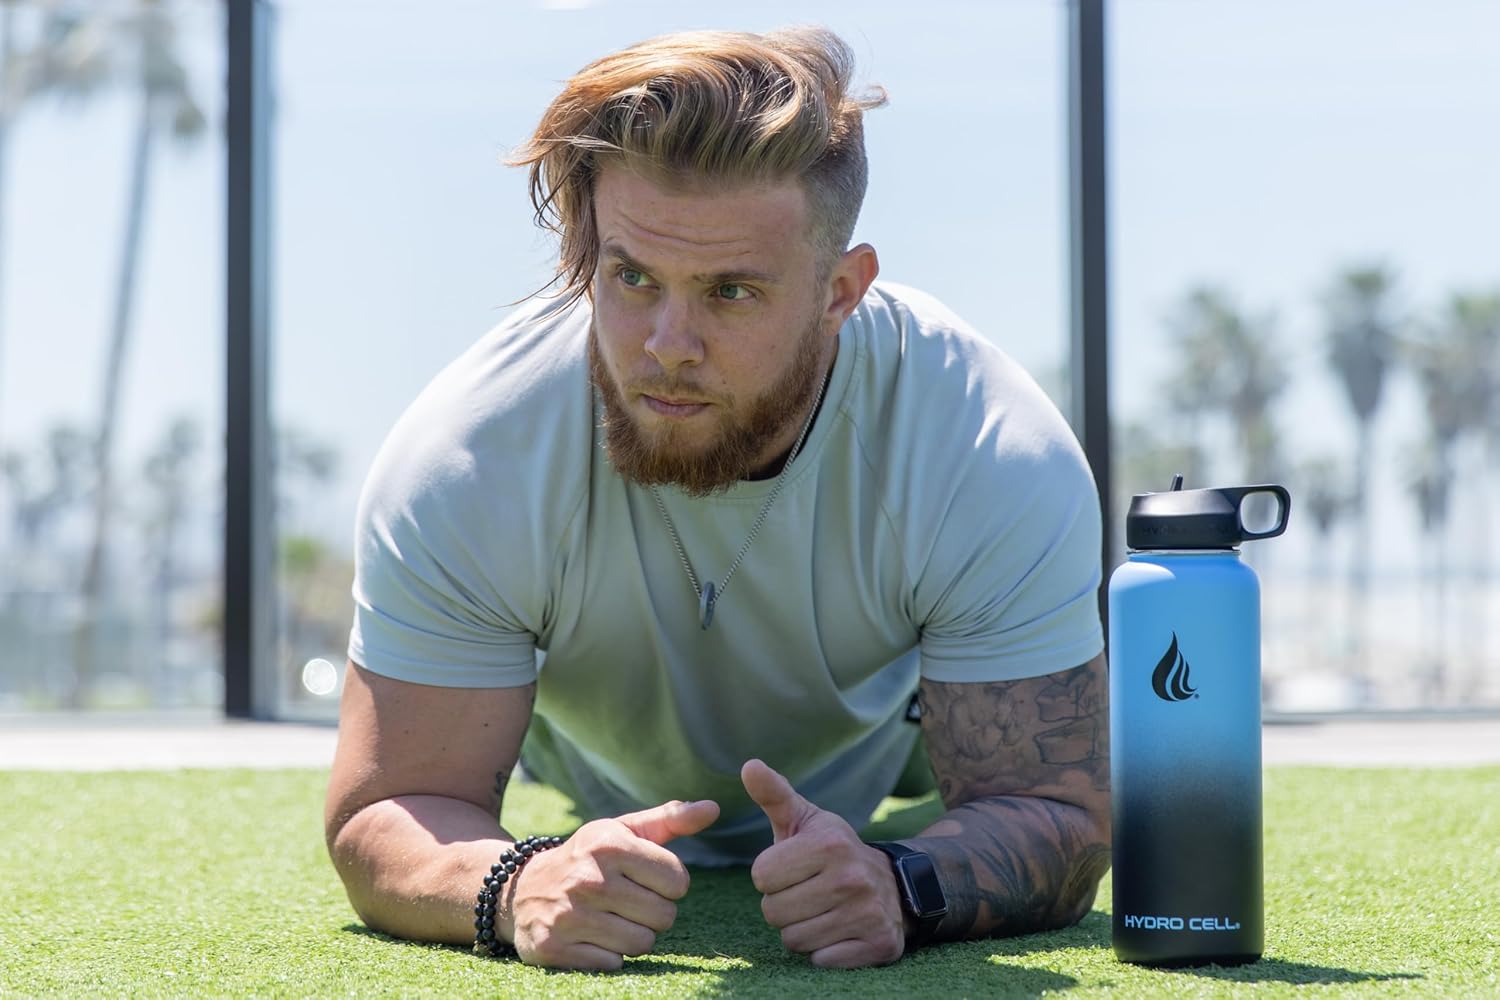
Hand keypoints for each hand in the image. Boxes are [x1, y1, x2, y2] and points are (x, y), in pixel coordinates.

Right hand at [508, 798, 719, 969]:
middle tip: (627, 901)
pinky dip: (609, 955)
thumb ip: (671, 819)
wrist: (521, 889)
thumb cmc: (587, 858)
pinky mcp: (555, 948)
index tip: (645, 879)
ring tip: (610, 918)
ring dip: (634, 935)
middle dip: (654, 912)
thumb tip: (713, 807)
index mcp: (609, 844)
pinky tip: (591, 937)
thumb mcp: (623, 831)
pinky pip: (614, 964)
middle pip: (665, 916)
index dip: (668, 884)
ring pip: (642, 943)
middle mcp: (588, 878)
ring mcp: (569, 915)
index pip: (678, 880)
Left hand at [741, 758, 906, 967]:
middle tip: (808, 892)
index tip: (793, 868)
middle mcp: (852, 878)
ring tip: (823, 910)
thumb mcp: (805, 819)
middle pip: (773, 912)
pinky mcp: (879, 945)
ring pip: (794, 940)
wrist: (894, 884)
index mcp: (829, 844)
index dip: (771, 875)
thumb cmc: (833, 851)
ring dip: (801, 929)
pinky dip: (824, 951)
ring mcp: (868, 914)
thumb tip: (748, 765)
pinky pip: (820, 960)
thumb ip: (774, 794)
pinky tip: (840, 930)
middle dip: (783, 904)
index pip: (761, 876)